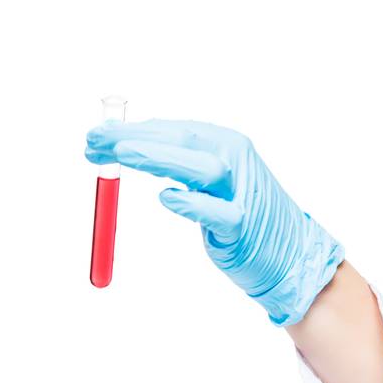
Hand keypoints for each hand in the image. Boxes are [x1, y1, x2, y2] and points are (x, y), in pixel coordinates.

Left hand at [85, 118, 343, 326]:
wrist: (289, 252)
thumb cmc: (240, 215)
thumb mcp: (206, 182)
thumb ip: (173, 163)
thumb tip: (123, 147)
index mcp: (223, 143)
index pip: (172, 130)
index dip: (131, 131)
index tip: (94, 137)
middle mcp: (234, 160)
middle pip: (182, 142)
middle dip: (136, 139)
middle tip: (94, 141)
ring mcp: (241, 193)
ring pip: (202, 169)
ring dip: (162, 159)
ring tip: (125, 156)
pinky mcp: (244, 227)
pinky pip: (219, 215)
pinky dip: (194, 205)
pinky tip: (167, 199)